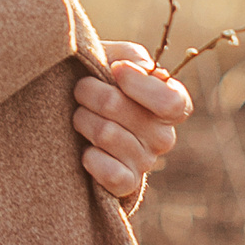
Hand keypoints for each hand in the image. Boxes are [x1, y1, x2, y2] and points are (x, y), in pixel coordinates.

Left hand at [73, 40, 193, 199]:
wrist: (73, 116)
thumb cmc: (100, 81)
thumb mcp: (117, 59)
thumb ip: (131, 58)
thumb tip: (133, 70)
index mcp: (170, 104)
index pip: (171, 101)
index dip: (139, 85)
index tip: (115, 70)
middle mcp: (164, 136)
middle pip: (123, 110)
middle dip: (90, 92)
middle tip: (80, 89)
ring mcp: (145, 163)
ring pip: (106, 134)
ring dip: (82, 119)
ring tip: (79, 115)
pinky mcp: (126, 185)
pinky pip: (110, 173)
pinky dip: (90, 157)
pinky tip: (85, 149)